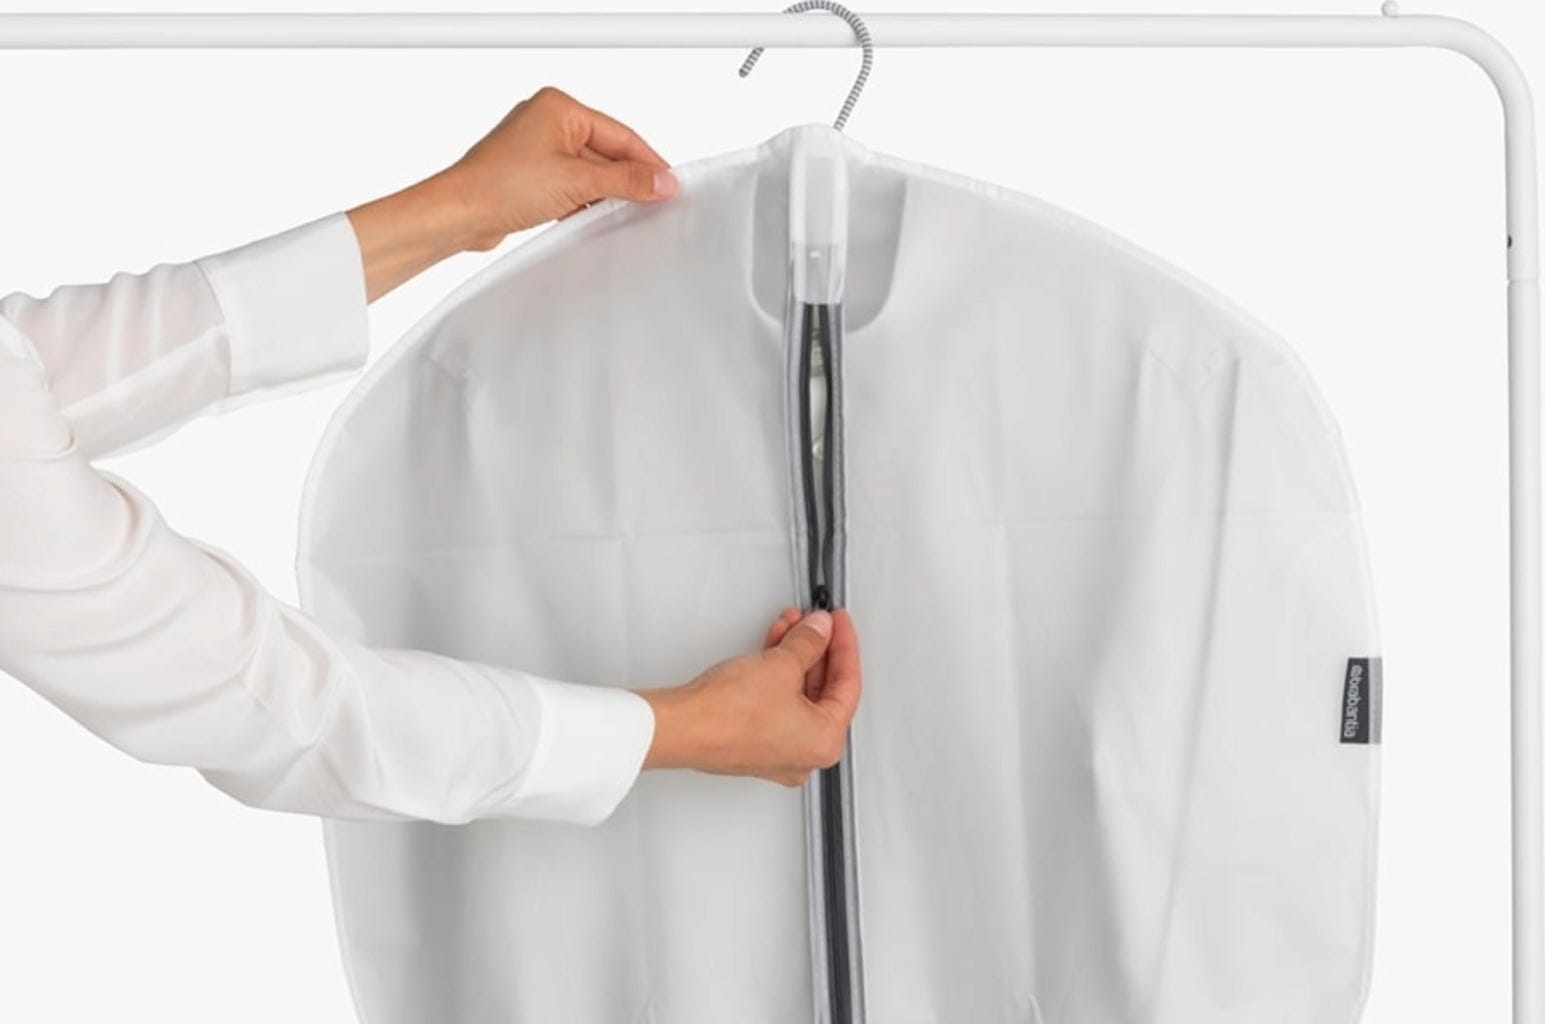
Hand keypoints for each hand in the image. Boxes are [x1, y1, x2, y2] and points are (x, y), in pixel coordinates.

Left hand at [345, 86, 676, 301]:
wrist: (460, 214)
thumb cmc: (500, 185)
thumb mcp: (576, 181)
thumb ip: (624, 181)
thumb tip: (659, 181)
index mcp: (559, 107)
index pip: (620, 134)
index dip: (648, 161)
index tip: (668, 184)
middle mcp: (548, 122)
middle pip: (606, 152)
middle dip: (626, 179)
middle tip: (653, 202)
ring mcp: (538, 149)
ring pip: (589, 171)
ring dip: (605, 193)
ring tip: (624, 213)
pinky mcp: (530, 175)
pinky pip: (571, 185)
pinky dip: (584, 201)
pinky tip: (593, 217)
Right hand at [634, 608, 862, 786]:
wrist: (682, 727)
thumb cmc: (728, 716)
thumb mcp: (782, 664)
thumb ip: (809, 642)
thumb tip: (819, 630)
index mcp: (825, 743)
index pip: (848, 685)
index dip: (845, 646)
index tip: (839, 624)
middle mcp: (804, 754)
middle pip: (823, 691)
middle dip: (817, 649)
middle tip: (816, 623)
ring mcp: (776, 751)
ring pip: (797, 694)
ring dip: (795, 656)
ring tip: (791, 626)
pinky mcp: (751, 742)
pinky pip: (776, 702)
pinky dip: (777, 674)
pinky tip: (773, 646)